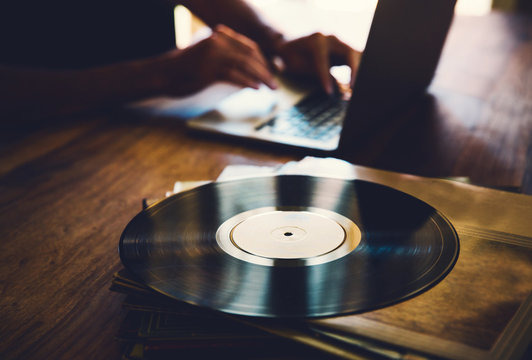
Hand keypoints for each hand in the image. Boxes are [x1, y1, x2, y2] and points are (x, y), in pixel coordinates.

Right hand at [154, 24, 277, 95]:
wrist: (163, 74)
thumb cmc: (185, 70)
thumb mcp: (208, 58)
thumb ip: (226, 59)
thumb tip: (248, 71)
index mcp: (219, 38)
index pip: (249, 47)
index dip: (262, 61)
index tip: (271, 73)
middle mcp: (218, 43)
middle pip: (250, 56)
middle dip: (265, 70)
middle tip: (275, 84)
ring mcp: (213, 56)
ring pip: (245, 65)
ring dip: (261, 77)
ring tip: (271, 87)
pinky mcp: (208, 70)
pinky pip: (233, 75)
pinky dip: (247, 82)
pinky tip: (256, 89)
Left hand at [274, 33, 360, 93]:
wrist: (290, 45)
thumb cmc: (291, 57)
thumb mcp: (296, 66)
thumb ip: (312, 72)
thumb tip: (330, 86)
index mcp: (316, 41)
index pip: (324, 61)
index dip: (326, 78)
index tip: (329, 92)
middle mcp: (330, 39)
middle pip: (348, 52)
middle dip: (354, 70)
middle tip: (353, 87)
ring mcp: (338, 43)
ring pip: (355, 54)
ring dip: (358, 70)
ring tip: (355, 87)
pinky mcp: (342, 50)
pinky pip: (354, 58)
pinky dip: (357, 69)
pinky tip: (356, 83)